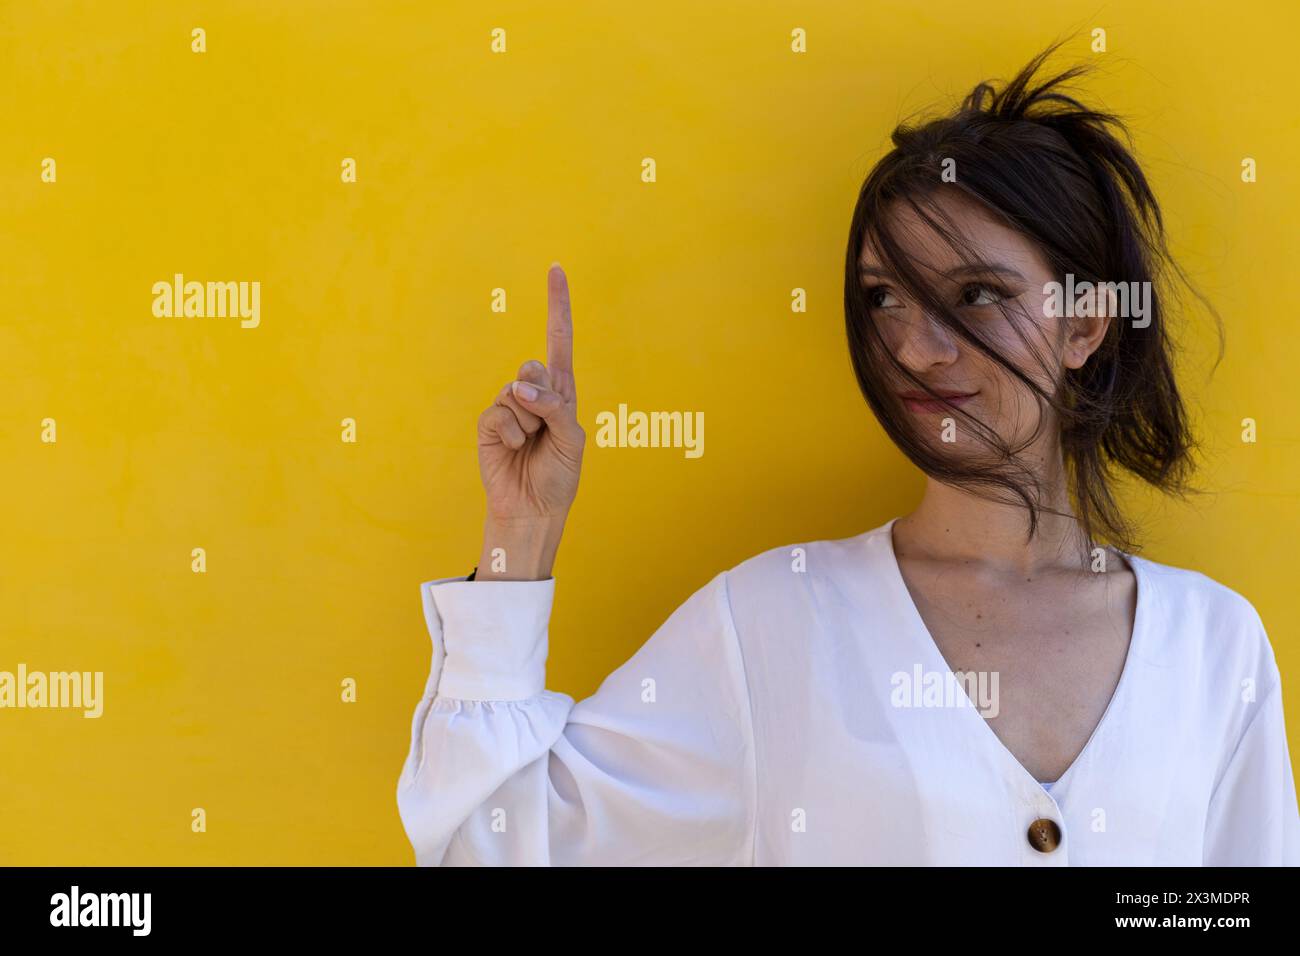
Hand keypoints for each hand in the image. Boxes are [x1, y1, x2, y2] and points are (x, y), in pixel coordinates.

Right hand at [474, 264, 585, 577]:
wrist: (533, 510)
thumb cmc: (558, 477)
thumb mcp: (572, 440)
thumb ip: (554, 407)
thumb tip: (519, 387)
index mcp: (562, 392)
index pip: (558, 339)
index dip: (557, 305)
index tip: (556, 268)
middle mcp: (535, 393)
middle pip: (535, 367)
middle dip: (544, 399)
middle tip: (546, 431)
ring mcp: (509, 406)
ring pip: (517, 391)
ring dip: (530, 423)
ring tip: (532, 447)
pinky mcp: (489, 423)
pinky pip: (500, 412)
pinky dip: (512, 434)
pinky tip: (515, 452)